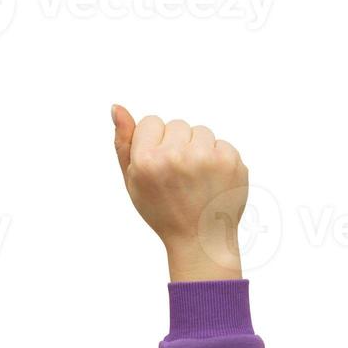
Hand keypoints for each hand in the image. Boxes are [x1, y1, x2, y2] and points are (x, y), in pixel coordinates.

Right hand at [111, 105, 248, 281]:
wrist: (200, 239)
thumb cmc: (162, 209)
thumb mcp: (132, 180)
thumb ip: (123, 143)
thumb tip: (117, 107)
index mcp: (146, 160)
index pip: (150, 122)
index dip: (153, 143)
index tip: (158, 166)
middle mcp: (176, 155)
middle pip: (176, 124)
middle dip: (176, 143)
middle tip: (178, 175)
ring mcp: (206, 157)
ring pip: (200, 131)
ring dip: (198, 148)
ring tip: (196, 177)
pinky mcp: (231, 160)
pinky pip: (221, 143)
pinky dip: (217, 158)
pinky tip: (212, 180)